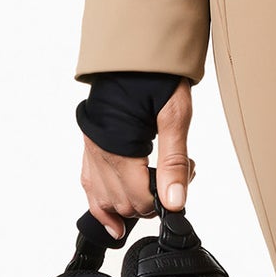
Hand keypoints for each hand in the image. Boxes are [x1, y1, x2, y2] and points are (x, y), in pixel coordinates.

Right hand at [79, 78, 195, 238]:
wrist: (133, 52)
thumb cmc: (155, 77)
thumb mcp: (175, 115)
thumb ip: (174, 161)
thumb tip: (175, 202)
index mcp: (119, 148)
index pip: (139, 199)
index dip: (165, 199)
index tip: (185, 177)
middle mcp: (99, 154)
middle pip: (124, 203)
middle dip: (153, 198)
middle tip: (180, 173)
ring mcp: (91, 152)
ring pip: (105, 200)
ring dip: (131, 204)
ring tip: (157, 189)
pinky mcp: (90, 147)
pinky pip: (90, 187)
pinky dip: (102, 207)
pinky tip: (115, 223)